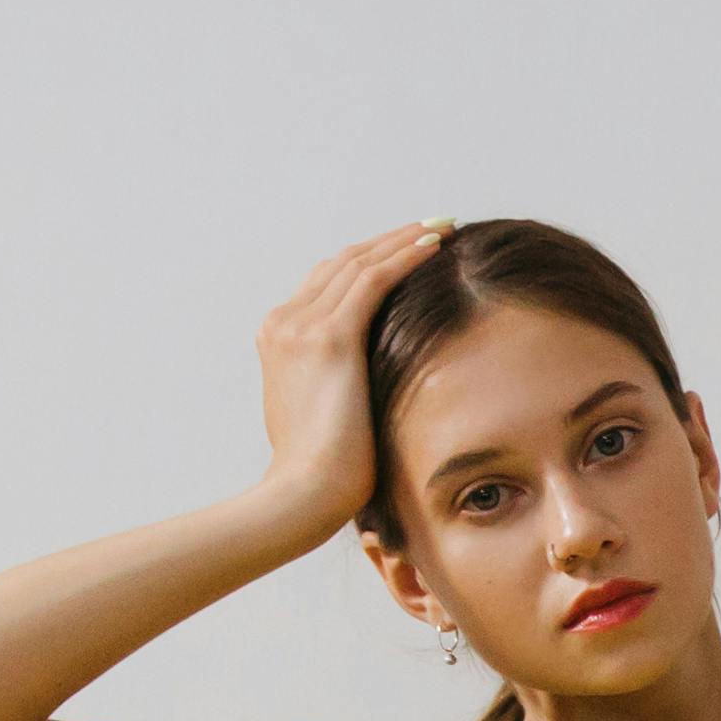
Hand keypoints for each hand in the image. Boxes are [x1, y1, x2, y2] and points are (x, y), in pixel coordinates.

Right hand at [254, 224, 447, 525]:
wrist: (302, 494)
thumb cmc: (319, 474)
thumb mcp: (318, 417)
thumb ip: (331, 388)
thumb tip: (360, 391)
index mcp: (278, 338)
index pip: (327, 282)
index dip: (369, 260)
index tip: (406, 249)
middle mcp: (284, 323)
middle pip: (343, 263)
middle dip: (389, 241)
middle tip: (432, 226)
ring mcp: (302, 327)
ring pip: (361, 263)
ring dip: (404, 239)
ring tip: (442, 227)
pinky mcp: (329, 338)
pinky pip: (374, 279)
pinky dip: (406, 256)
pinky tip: (435, 246)